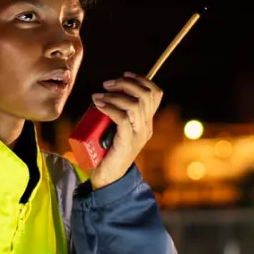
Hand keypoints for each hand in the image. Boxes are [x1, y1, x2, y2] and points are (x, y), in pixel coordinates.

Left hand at [87, 72, 162, 188]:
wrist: (106, 177)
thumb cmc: (106, 151)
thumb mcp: (114, 128)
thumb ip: (114, 113)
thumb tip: (101, 94)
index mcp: (146, 122)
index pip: (155, 94)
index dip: (141, 80)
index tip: (124, 75)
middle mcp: (145, 127)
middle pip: (146, 95)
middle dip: (126, 84)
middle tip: (107, 84)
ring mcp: (138, 135)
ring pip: (135, 105)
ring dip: (115, 96)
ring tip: (98, 96)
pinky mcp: (126, 142)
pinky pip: (123, 119)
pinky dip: (110, 108)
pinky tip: (99, 104)